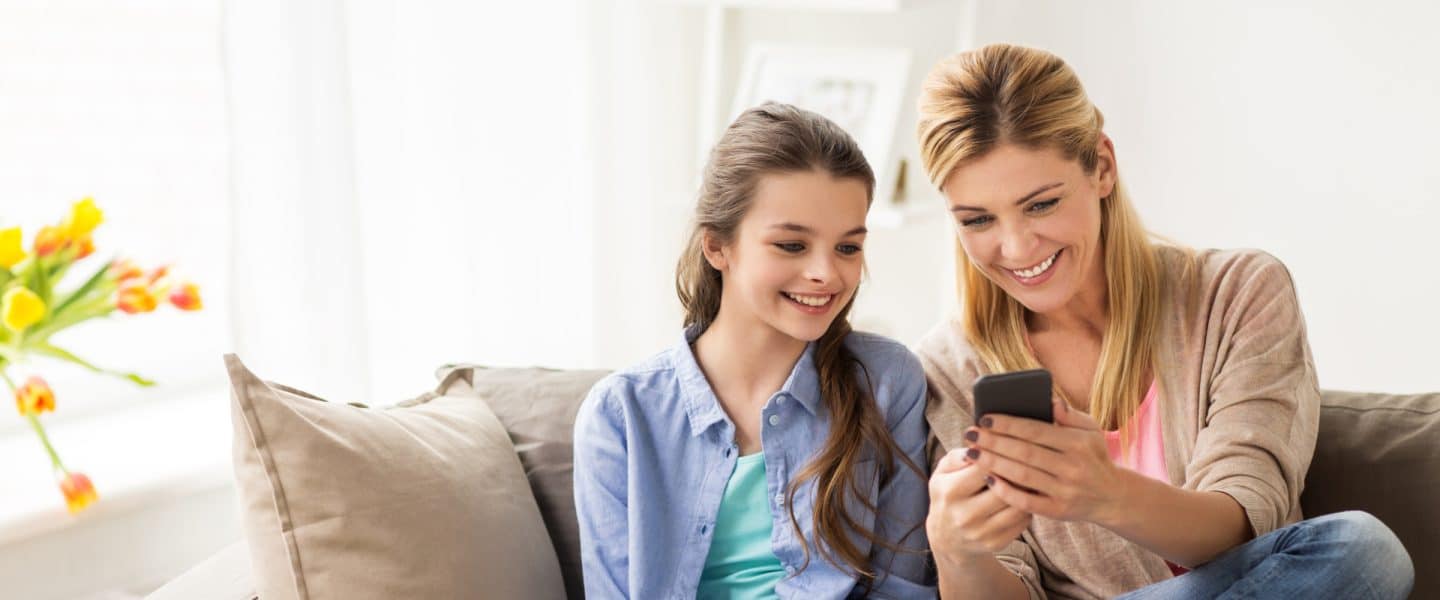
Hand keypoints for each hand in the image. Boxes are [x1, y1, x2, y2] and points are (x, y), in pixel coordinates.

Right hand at [926, 447, 1032, 563]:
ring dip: (1028, 488)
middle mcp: (965, 515)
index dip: (1000, 452)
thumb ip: (959, 455)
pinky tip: (1028, 495)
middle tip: (1031, 457)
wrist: (947, 538)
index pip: (983, 466)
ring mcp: (981, 532)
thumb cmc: (948, 495)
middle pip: (1004, 486)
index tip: (1010, 443)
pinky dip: (1028, 505)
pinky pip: (1023, 520)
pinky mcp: (996, 543)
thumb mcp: (943, 472)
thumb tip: (980, 443)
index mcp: (950, 491)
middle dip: (1018, 470)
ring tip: (1033, 474)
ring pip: (1018, 504)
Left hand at [965, 396, 1127, 523]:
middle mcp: (1072, 468)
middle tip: (969, 434)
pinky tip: (988, 478)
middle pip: (1024, 452)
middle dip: (993, 442)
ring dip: (993, 464)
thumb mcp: (1091, 431)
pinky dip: (1005, 490)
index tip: (984, 418)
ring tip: (972, 453)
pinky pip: (1025, 502)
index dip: (1007, 424)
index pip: (1035, 430)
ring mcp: (1065, 491)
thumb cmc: (1093, 456)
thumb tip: (1050, 400)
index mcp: (1078, 443)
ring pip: (1022, 476)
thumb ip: (1070, 415)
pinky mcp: (1057, 511)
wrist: (1112, 497)